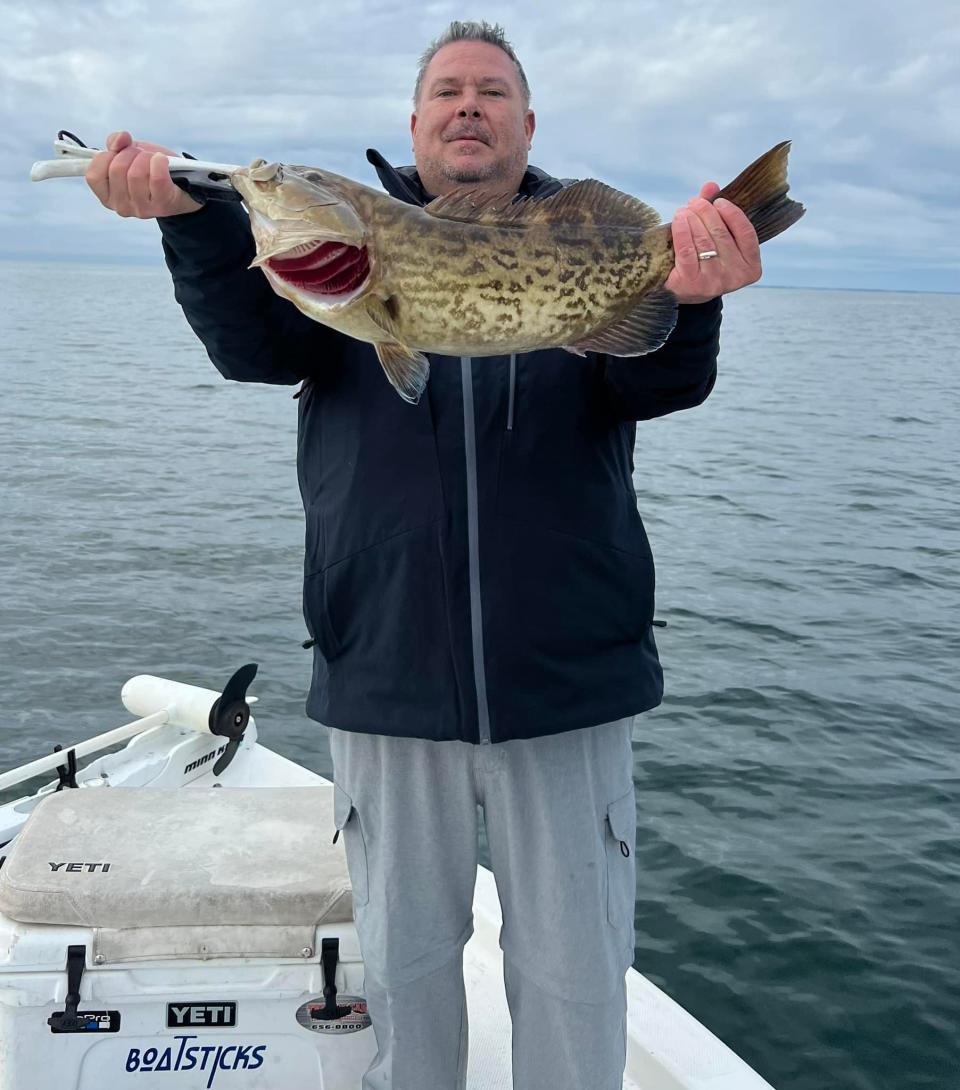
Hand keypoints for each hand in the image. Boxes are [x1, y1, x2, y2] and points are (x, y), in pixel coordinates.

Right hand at [85, 131, 201, 218]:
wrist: (182, 187)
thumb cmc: (150, 170)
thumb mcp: (128, 153)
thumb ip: (116, 143)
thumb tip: (119, 139)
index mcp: (107, 196)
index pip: (94, 175)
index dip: (105, 157)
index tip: (117, 153)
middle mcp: (122, 207)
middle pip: (117, 169)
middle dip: (129, 153)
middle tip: (140, 155)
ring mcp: (142, 209)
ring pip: (136, 173)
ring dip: (145, 157)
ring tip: (152, 159)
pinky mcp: (162, 205)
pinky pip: (157, 178)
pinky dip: (159, 162)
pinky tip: (162, 160)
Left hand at [665, 182, 761, 303]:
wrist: (682, 292)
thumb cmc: (704, 262)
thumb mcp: (717, 240)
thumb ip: (716, 213)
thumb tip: (710, 186)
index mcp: (750, 267)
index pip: (746, 233)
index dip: (732, 213)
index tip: (718, 201)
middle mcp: (734, 277)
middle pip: (721, 234)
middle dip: (706, 212)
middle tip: (695, 203)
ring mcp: (714, 282)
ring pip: (704, 240)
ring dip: (692, 219)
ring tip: (685, 210)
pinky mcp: (691, 283)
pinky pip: (687, 249)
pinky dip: (682, 230)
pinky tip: (679, 219)